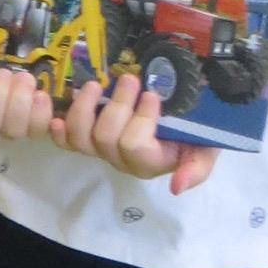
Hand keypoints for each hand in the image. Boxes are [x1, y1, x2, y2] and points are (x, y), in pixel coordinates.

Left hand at [53, 71, 217, 196]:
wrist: (185, 117)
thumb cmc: (197, 132)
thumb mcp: (208, 149)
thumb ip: (197, 169)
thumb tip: (177, 188)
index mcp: (150, 162)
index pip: (135, 147)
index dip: (140, 120)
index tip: (152, 96)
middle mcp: (123, 159)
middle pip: (106, 138)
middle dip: (118, 105)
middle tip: (130, 79)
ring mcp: (102, 148)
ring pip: (82, 137)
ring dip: (85, 108)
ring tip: (96, 85)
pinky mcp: (86, 137)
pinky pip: (66, 141)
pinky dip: (59, 129)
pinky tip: (59, 115)